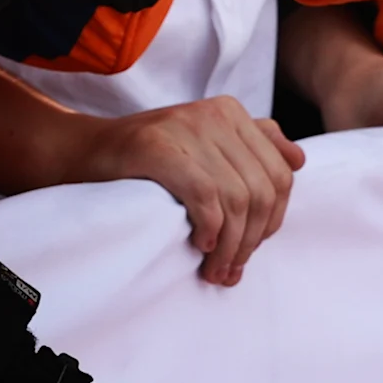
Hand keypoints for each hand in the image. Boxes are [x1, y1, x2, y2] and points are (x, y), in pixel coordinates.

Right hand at [86, 97, 304, 284]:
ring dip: (230, 247)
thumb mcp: (202, 146)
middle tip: (230, 271)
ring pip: (238, 200)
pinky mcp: (159, 147)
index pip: (280, 175)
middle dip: (251, 241)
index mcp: (231, 112)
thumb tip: (298, 161)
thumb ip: (250, 146)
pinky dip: (209, 230)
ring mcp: (187, 127)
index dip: (272, 222)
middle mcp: (215, 113)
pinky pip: (206, 198)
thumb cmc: (146, 160)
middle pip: (262, 191)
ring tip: (215, 270)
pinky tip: (199, 244)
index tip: (249, 250)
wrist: (83, 153)